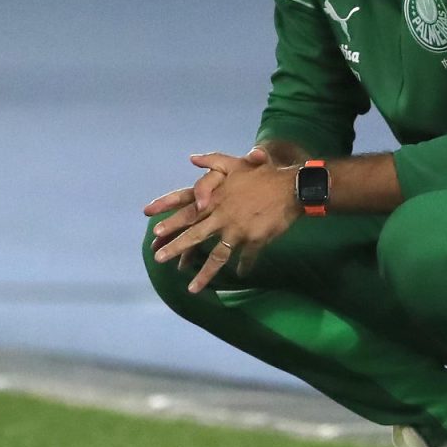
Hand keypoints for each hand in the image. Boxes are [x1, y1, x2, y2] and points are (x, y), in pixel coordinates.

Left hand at [150, 159, 301, 291]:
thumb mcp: (237, 163)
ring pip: (218, 256)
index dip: (171, 220)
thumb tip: (192, 158)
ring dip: (204, 273)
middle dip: (176, 248)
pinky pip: (246, 258)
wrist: (292, 187)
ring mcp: (238, 231)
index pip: (188, 210)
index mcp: (217, 198)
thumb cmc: (264, 174)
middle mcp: (223, 216)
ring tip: (192, 288)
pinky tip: (241, 275)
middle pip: (195, 235)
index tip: (154, 231)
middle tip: (158, 258)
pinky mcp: (255, 240)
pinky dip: (243, 267)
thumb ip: (213, 161)